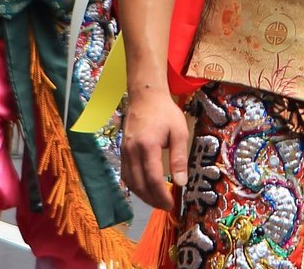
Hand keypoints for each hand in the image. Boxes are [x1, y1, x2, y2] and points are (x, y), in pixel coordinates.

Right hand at [122, 90, 188, 209]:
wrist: (145, 95)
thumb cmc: (165, 112)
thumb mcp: (179, 131)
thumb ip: (179, 158)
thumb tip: (181, 182)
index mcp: (148, 146)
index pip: (152, 178)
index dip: (161, 195)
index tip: (171, 204)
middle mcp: (132, 151)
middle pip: (139, 184)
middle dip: (152, 200)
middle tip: (165, 206)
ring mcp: (124, 151)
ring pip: (130, 182)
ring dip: (143, 195)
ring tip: (157, 201)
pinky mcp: (122, 151)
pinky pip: (126, 174)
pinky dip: (135, 186)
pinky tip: (145, 189)